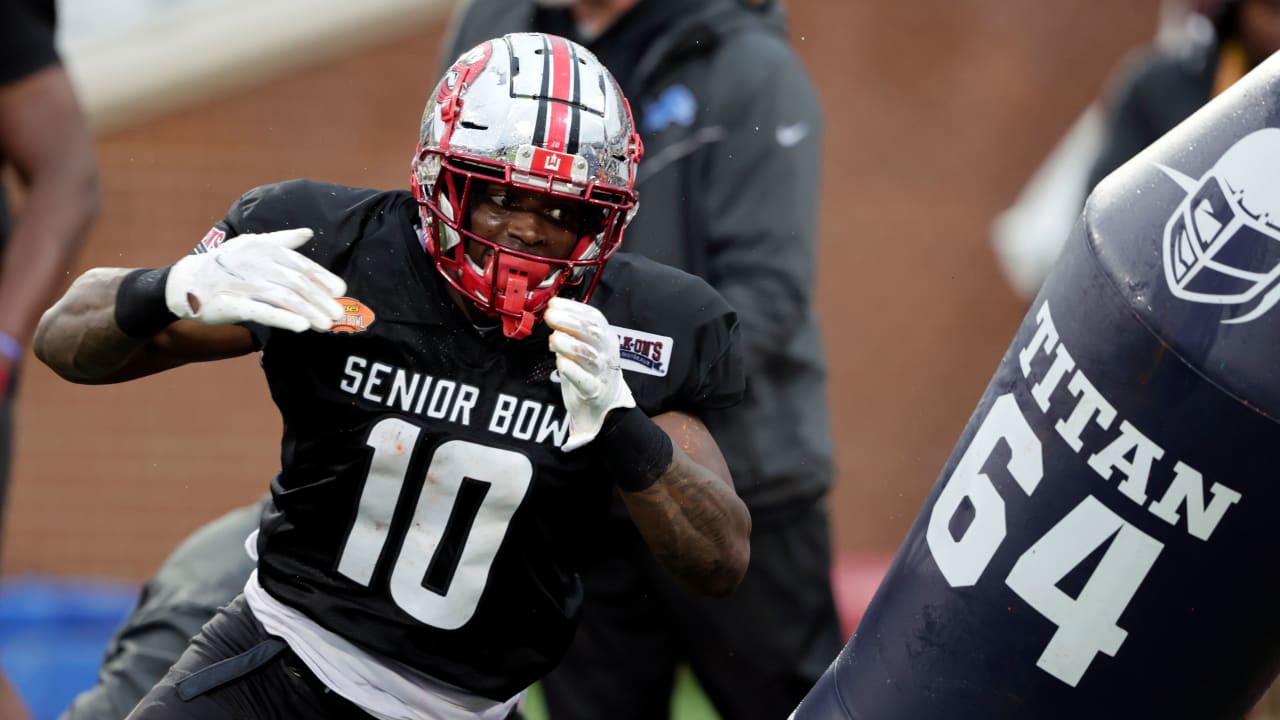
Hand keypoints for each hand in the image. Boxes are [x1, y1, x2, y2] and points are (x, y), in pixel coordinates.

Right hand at [164, 228, 346, 332]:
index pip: (301, 264)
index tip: (341, 291)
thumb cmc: (225, 264)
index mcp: (265, 249)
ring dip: (310, 312)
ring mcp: (244, 284)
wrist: (186, 281)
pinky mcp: (232, 305)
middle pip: (298, 283)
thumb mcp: (252, 245)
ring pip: (285, 298)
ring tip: (326, 325)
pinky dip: (284, 319)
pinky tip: (302, 326)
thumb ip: (282, 240)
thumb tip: (308, 232)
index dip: (323, 278)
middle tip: (339, 315)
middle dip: (321, 300)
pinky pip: (263, 312)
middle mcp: (257, 264)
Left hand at [545, 296, 635, 450]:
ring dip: (569, 344)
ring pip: (588, 355)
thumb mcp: (584, 345)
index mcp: (606, 337)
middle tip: (550, 316)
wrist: (601, 405)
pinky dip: (572, 370)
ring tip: (553, 339)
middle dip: (570, 321)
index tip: (554, 304)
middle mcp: (607, 352)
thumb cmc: (589, 371)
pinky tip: (561, 362)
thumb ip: (570, 330)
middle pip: (593, 332)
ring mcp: (602, 373)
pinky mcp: (594, 392)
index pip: (594, 317)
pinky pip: (585, 380)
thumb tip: (552, 311)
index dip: (574, 308)